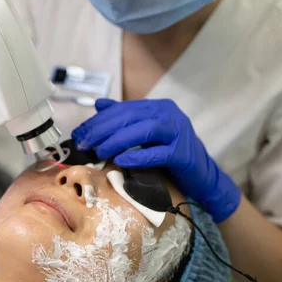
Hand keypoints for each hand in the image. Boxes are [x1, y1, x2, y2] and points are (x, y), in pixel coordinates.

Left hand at [72, 99, 240, 222]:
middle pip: (131, 117)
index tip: (80, 134)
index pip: (123, 109)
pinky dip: (137, 156)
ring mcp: (179, 132)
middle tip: (84, 143)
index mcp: (159, 107)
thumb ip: (125, 119)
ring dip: (117, 140)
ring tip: (100, 151)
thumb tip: (99, 104)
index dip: (99, 120)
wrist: (201, 176)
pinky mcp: (184, 154)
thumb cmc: (170, 155)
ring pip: (144, 130)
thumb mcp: (146, 134)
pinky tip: (121, 161)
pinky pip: (158, 153)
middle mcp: (170, 114)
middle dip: (103, 129)